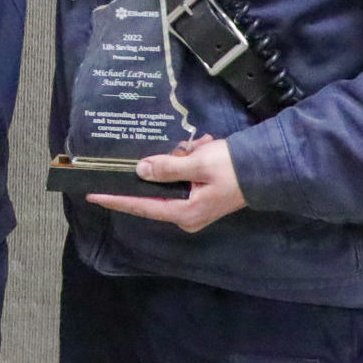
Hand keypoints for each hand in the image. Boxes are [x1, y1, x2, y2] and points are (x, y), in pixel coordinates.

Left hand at [88, 134, 247, 232]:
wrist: (269, 167)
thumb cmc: (234, 167)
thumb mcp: (198, 164)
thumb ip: (167, 168)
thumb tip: (140, 171)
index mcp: (184, 212)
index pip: (141, 206)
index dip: (116, 199)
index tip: (93, 195)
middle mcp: (186, 215)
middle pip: (156, 191)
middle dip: (166, 164)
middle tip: (188, 149)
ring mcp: (195, 207)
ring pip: (171, 179)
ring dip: (182, 159)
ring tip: (202, 146)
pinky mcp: (202, 197)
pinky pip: (185, 177)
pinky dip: (191, 160)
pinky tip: (205, 148)